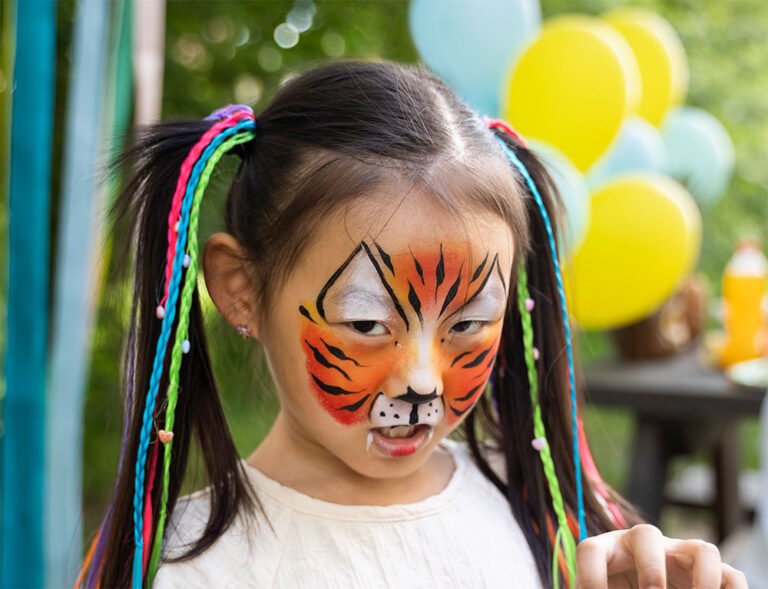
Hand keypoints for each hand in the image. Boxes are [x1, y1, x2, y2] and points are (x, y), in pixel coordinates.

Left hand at [575, 524, 747, 587]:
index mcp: (608, 550)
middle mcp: (643, 546)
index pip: (591, 550)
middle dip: (650, 568)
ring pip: (702, 549)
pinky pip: (731, 574)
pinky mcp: (711, 573)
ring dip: (703, 579)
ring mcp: (680, 555)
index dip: (589, 576)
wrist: (641, 584)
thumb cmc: (616, 587)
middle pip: (646, 534)